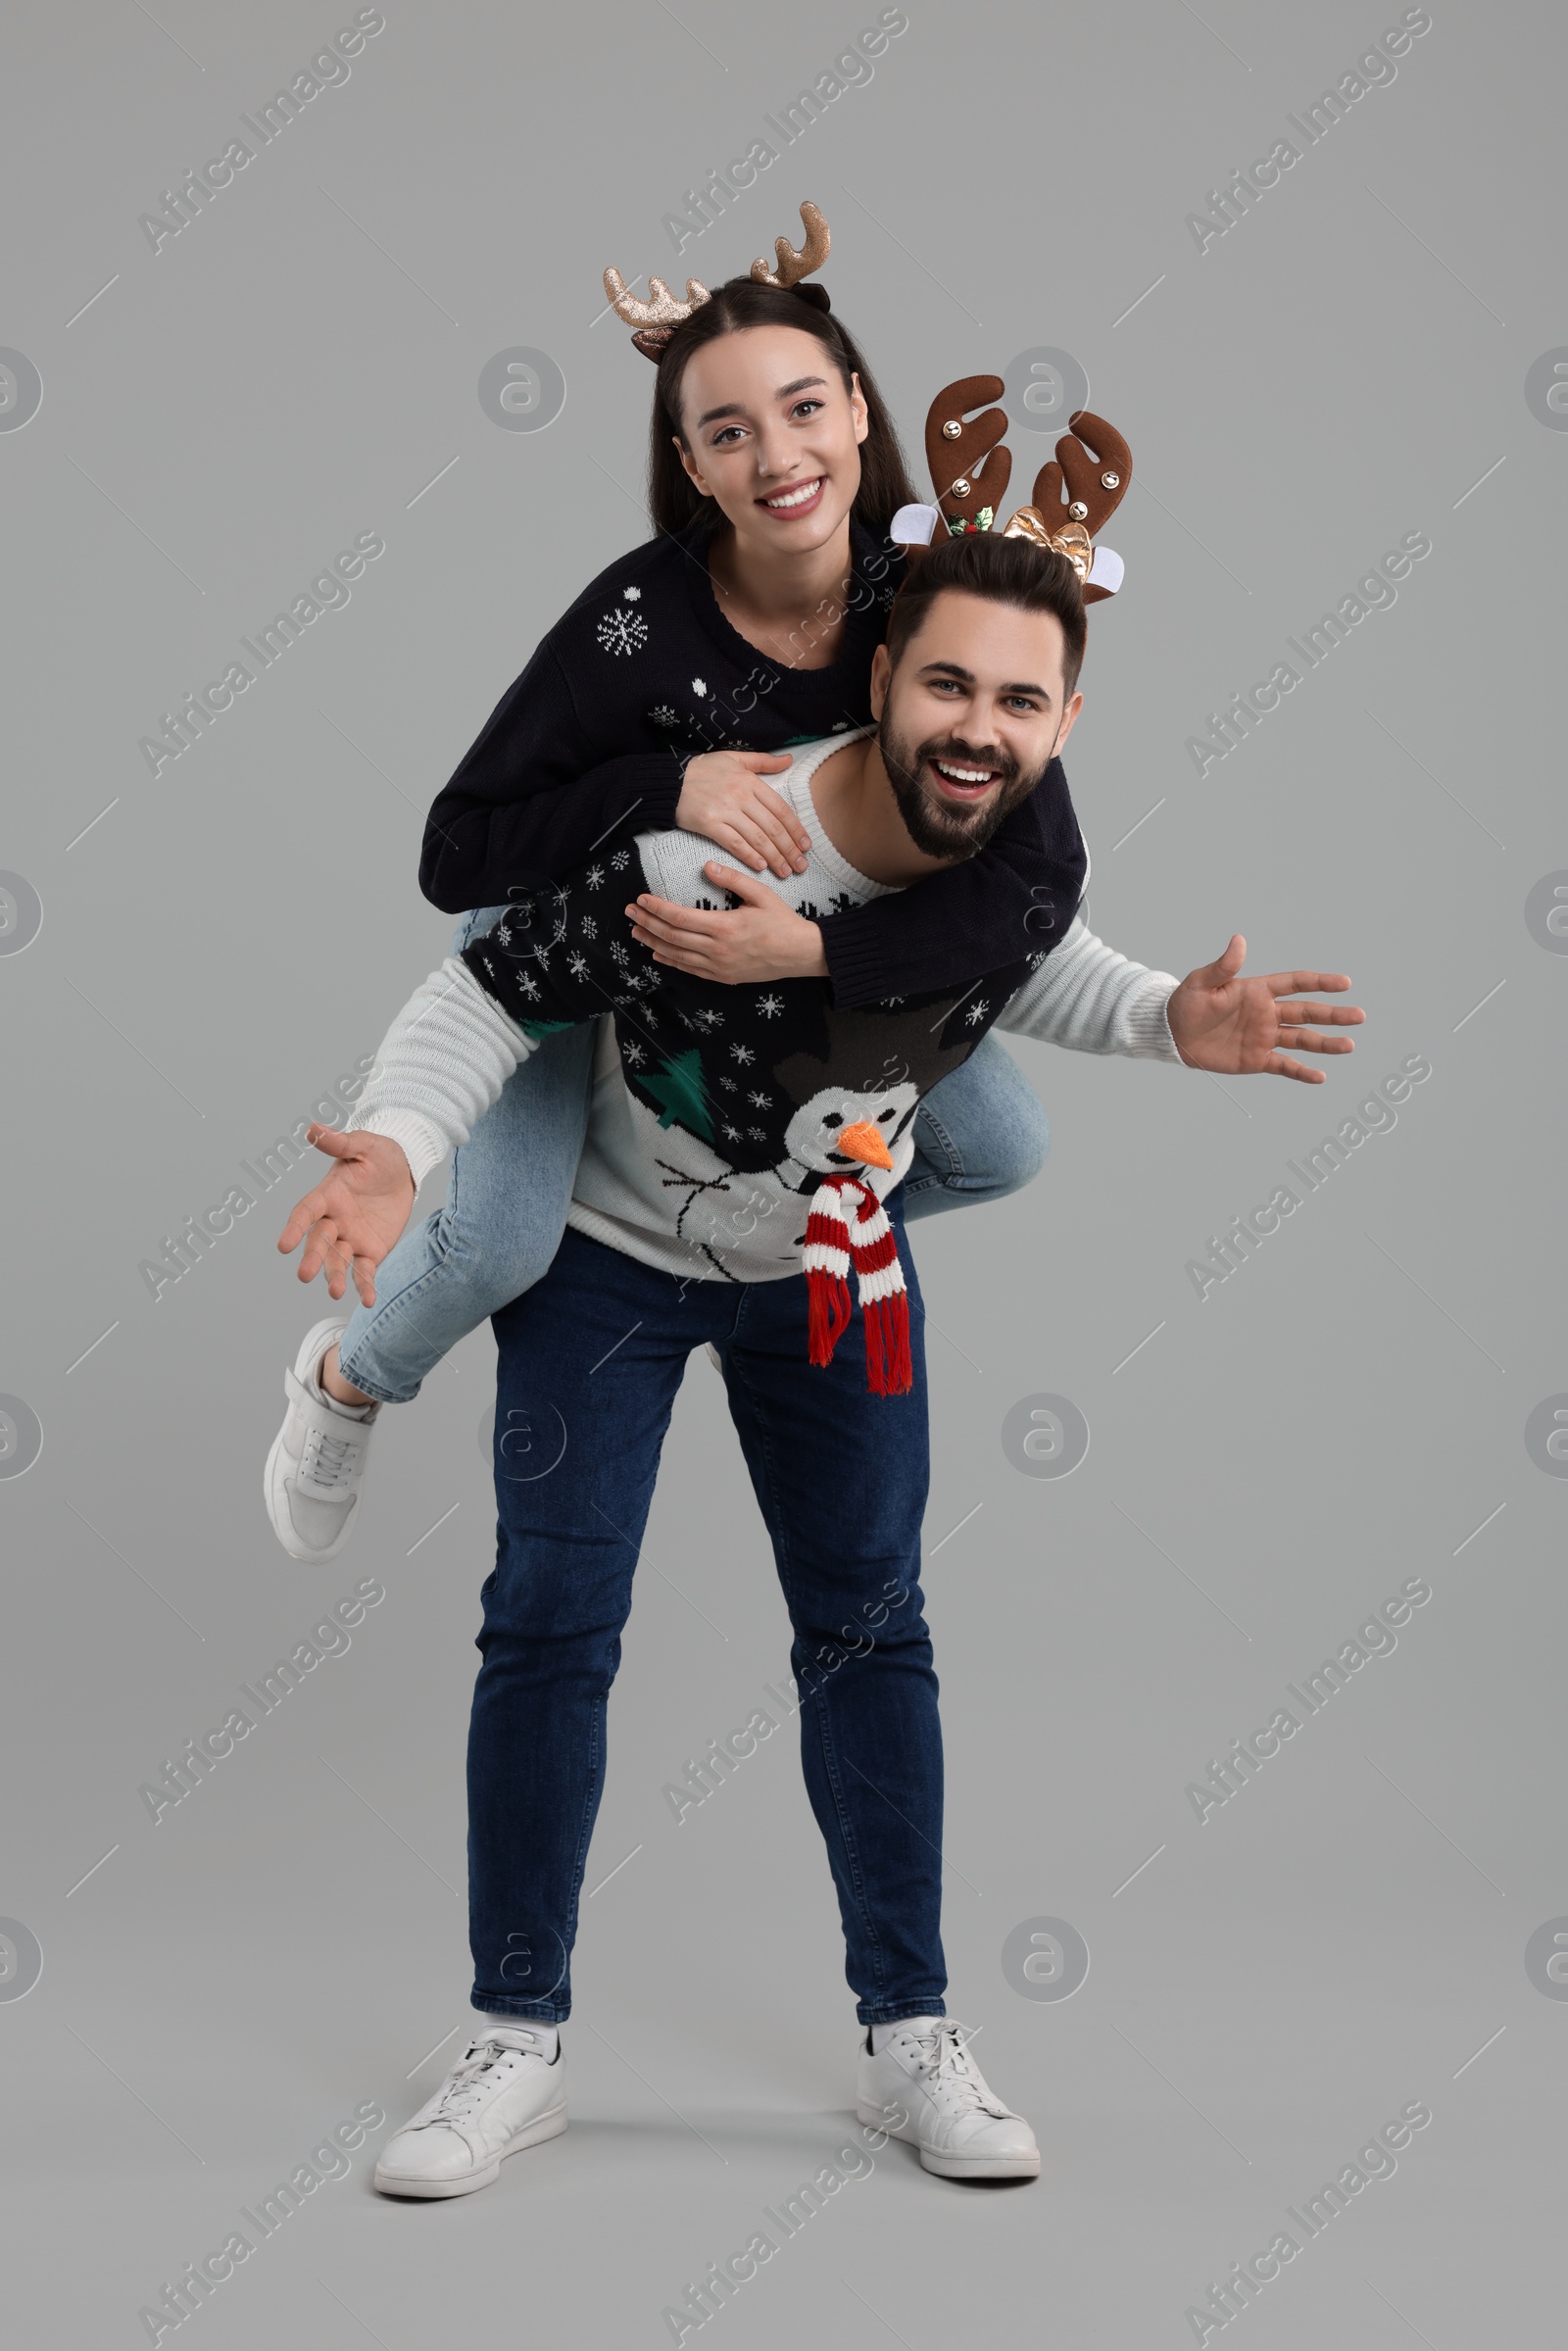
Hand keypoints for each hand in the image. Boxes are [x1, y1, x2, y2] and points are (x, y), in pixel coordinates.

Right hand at [276, 1126, 416, 1307]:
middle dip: (313, 1258)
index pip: (306, 1212)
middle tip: (305, 1275)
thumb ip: (341, 1142)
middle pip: (319, 1242)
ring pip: (338, 1261)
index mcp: (327, 1195)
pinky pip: (365, 1272)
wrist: (404, 1171)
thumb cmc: (379, 1155)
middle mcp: (334, 1221)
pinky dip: (365, 1287)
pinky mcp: (369, 1251)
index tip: (283, 1245)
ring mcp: (350, 1239)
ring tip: (336, 1292)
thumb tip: (313, 1129)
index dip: (295, 1227)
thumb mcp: (364, 1145)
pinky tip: (369, 1301)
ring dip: (335, 1277)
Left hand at [626, 862, 828, 983]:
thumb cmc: (782, 921)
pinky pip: (690, 970)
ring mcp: (718, 966)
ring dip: (653, 943)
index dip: (657, 908)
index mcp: (724, 927)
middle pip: (672, 936)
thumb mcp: (760, 894)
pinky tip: (657, 954)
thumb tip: (707, 866)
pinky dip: (671, 961)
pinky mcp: (723, 976)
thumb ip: (733, 879)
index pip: (679, 917)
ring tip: (635, 932)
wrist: (800, 954)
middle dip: (647, 923)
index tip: (641, 899)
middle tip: (629, 913)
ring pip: (676, 955)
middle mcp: (717, 949)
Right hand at [675, 749, 809, 879]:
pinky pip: (734, 843)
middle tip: (801, 866)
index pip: (781, 809)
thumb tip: (789, 759)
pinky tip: (760, 866)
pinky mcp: (709, 824)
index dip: (796, 829)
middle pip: (773, 827)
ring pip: (757, 838)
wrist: (670, 780)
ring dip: (774, 858)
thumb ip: (763, 761)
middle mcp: (741, 796)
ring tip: (785, 872)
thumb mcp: (735, 759)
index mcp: (750, 781)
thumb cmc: (703, 770)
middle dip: (790, 849)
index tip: (806, 845)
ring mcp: (725, 810)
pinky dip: (749, 856)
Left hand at [1166, 936, 1363, 1081]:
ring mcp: (1264, 1038)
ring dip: (1326, 1043)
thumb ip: (1223, 966)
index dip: (1320, 983)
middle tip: (1360, 1016)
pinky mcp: (1256, 1060)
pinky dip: (1302, 1072)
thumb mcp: (1201, 983)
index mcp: (1257, 991)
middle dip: (1334, 1015)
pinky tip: (1320, 1076)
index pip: (1295, 984)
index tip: (1345, 983)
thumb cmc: (1185, 1004)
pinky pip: (1284, 1066)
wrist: (1171, 1035)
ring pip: (1302, 1040)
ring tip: (1349, 1045)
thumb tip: (1239, 941)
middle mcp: (1267, 1014)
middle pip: (1307, 1013)